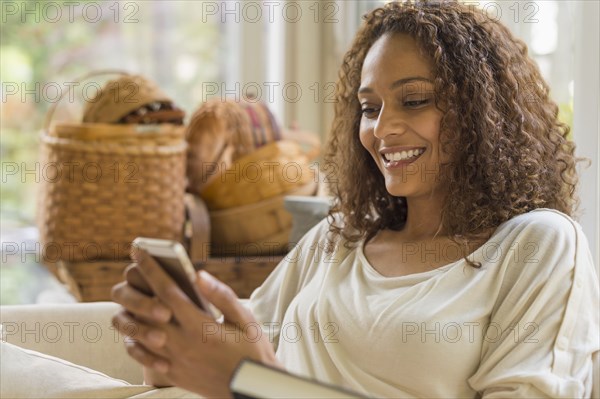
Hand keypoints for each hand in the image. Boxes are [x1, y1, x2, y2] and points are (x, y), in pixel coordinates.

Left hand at [111, 251, 278, 397]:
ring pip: (140, 334)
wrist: (251, 391)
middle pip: (147, 310)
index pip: (167, 291)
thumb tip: (199, 275)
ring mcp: (175, 361)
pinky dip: (135, 342)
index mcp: (200, 326)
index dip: (151, 269)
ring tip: (132, 297)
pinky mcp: (173, 374)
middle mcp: (182, 343)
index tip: (140, 251)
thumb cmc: (252, 351)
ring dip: (132, 312)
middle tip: (131, 267)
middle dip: (136, 284)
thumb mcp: (245, 319)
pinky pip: (143, 358)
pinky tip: (137, 331)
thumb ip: (221, 296)